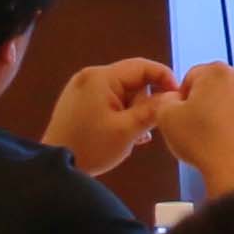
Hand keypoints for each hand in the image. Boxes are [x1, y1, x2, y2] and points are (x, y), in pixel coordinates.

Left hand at [39, 56, 179, 177]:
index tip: (178, 98)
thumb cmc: (91, 147)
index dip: (165, 79)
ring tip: (134, 135)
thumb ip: (153, 109)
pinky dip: (120, 113)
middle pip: (132, 80)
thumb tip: (173, 96)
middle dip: (145, 102)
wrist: (55, 167)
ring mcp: (82, 88)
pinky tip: (123, 133)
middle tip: (147, 127)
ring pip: (122, 92)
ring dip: (133, 111)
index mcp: (101, 77)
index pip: (143, 66)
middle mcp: (90, 76)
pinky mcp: (78, 101)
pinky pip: (109, 100)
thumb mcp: (128, 130)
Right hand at [159, 60, 233, 199]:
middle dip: (207, 100)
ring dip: (226, 108)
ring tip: (218, 133)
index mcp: (216, 70)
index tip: (184, 116)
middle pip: (216, 85)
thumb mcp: (166, 117)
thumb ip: (165, 99)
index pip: (192, 77)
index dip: (183, 98)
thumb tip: (174, 97)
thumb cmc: (200, 140)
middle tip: (200, 125)